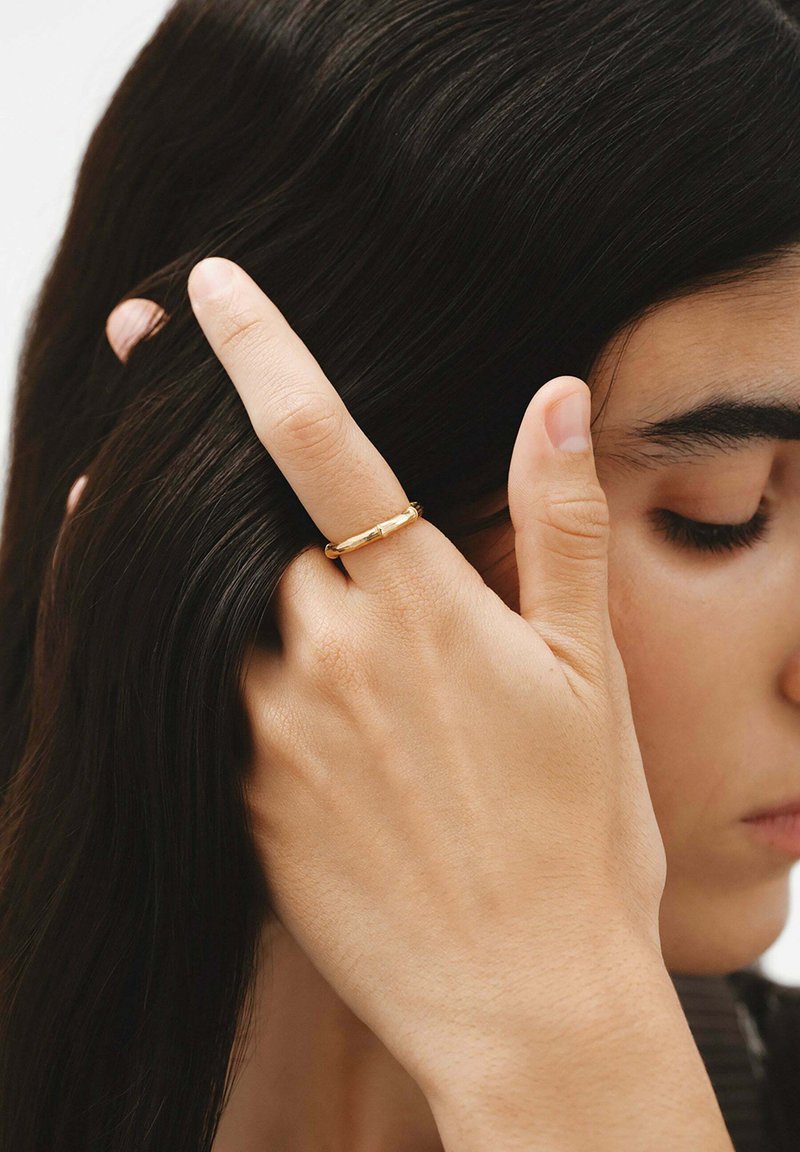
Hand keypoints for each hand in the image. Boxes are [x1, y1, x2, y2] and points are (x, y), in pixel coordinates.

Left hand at [78, 259, 667, 1103]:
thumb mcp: (588, 673)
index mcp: (415, 605)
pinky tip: (314, 726)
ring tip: (306, 635)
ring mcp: (271, 731)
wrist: (524, 1001)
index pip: (317, 438)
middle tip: (267, 501)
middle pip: (247, 526)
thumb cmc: (579, 839)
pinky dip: (243, 678)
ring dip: (243, 591)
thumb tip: (556, 397)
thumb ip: (558, 525)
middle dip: (244, 492)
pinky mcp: (243, 799)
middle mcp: (323, 653)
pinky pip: (220, 706)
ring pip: (225, 615)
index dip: (256, 346)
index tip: (207, 285)